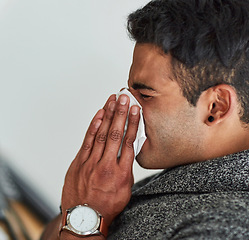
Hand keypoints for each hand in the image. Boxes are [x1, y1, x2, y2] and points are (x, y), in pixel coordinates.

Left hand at [61, 93, 139, 226]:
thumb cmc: (107, 205)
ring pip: (101, 134)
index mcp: (121, 173)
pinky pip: (87, 141)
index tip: (135, 110)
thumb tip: (127, 151)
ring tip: (112, 100)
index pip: (128, 142)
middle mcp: (106, 165)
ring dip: (107, 115)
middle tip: (124, 97)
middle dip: (120, 113)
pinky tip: (99, 115)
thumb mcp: (125, 189)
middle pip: (115, 134)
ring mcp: (91, 163)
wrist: (85, 217)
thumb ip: (127, 167)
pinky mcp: (79, 162)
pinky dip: (93, 126)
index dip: (132, 123)